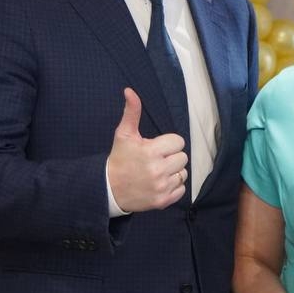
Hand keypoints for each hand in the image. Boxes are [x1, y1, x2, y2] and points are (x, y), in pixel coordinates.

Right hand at [106, 88, 187, 212]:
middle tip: (156, 160)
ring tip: (158, 172)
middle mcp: (158, 170)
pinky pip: (182, 189)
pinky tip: (160, 183)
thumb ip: (131, 112)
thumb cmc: (120, 159)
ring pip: (184, 173)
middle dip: (171, 157)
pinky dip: (173, 186)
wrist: (109, 189)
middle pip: (183, 158)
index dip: (167, 143)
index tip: (155, 148)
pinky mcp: (163, 201)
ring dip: (173, 172)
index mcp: (151, 151)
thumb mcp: (124, 134)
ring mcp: (161, 187)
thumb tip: (130, 91)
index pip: (178, 142)